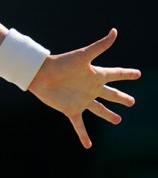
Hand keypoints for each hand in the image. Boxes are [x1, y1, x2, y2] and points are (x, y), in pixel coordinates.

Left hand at [28, 29, 140, 148]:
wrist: (40, 74)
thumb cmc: (61, 63)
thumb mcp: (83, 55)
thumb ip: (100, 46)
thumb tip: (115, 31)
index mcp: (95, 75)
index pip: (115, 74)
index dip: (127, 74)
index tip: (138, 73)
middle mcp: (90, 88)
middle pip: (110, 94)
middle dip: (121, 98)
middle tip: (132, 102)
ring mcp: (82, 99)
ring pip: (99, 109)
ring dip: (109, 115)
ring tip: (118, 120)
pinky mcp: (71, 109)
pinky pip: (79, 125)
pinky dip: (83, 135)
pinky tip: (88, 146)